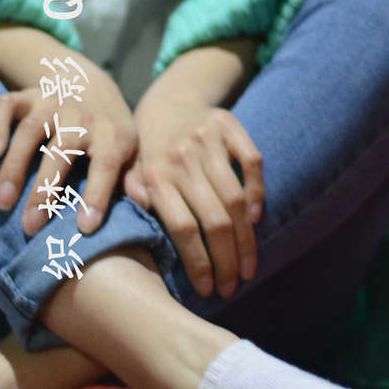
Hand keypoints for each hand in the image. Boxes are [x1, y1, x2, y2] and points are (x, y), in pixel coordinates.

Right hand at [0, 63, 138, 237]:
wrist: (88, 80)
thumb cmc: (109, 129)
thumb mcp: (130, 149)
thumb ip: (134, 177)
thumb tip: (143, 204)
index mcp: (111, 134)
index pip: (105, 166)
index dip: (96, 195)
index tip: (85, 227)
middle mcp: (80, 116)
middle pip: (61, 152)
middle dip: (44, 190)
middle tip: (29, 226)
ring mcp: (51, 102)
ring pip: (30, 132)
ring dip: (14, 167)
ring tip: (3, 201)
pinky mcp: (27, 95)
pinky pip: (7, 105)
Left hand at [122, 88, 263, 298]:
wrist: (171, 99)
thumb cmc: (149, 149)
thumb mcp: (130, 171)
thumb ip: (133, 194)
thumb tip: (135, 216)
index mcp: (155, 174)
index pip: (182, 227)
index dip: (198, 262)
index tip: (208, 289)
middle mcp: (182, 158)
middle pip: (214, 220)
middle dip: (226, 261)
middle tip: (232, 287)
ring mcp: (207, 140)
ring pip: (236, 199)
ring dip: (246, 240)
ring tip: (247, 267)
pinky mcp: (229, 125)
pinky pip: (252, 162)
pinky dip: (257, 192)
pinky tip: (256, 220)